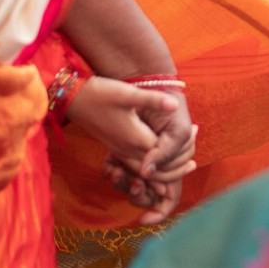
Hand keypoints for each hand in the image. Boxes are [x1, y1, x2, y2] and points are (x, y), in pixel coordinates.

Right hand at [64, 76, 196, 216]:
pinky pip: (136, 166)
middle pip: (156, 173)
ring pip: (145, 172)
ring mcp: (120, 151)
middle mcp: (128, 150)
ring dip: (163, 171)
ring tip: (181, 162)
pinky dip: (150, 167)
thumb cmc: (101, 94)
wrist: (73, 98)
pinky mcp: (115, 148)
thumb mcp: (128, 94)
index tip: (195, 152)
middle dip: (175, 171)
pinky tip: (159, 155)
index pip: (163, 159)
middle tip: (194, 163)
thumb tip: (175, 104)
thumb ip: (153, 100)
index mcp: (135, 139)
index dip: (180, 157)